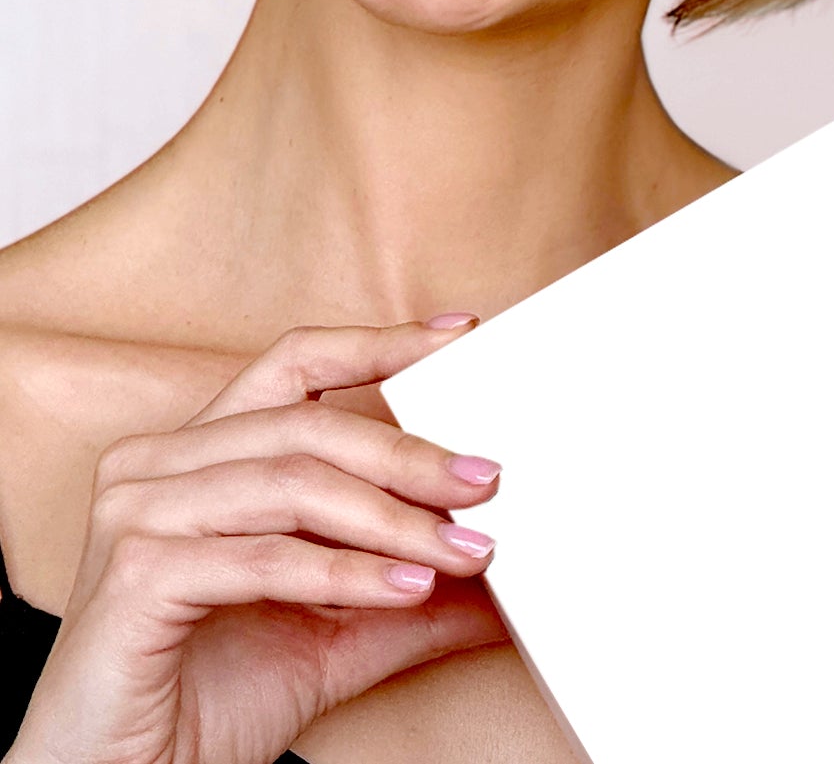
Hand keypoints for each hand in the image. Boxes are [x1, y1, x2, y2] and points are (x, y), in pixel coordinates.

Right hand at [7, 317, 506, 763]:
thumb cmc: (214, 696)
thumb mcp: (339, 630)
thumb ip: (412, 587)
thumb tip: (502, 569)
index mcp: (204, 449)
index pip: (298, 363)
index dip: (380, 343)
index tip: (461, 334)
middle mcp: (160, 462)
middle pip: (311, 427)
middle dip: (412, 457)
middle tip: (488, 483)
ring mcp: (138, 512)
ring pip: (293, 484)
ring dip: (394, 520)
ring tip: (463, 550)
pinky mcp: (134, 574)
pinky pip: (263, 556)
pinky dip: (346, 574)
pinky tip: (407, 588)